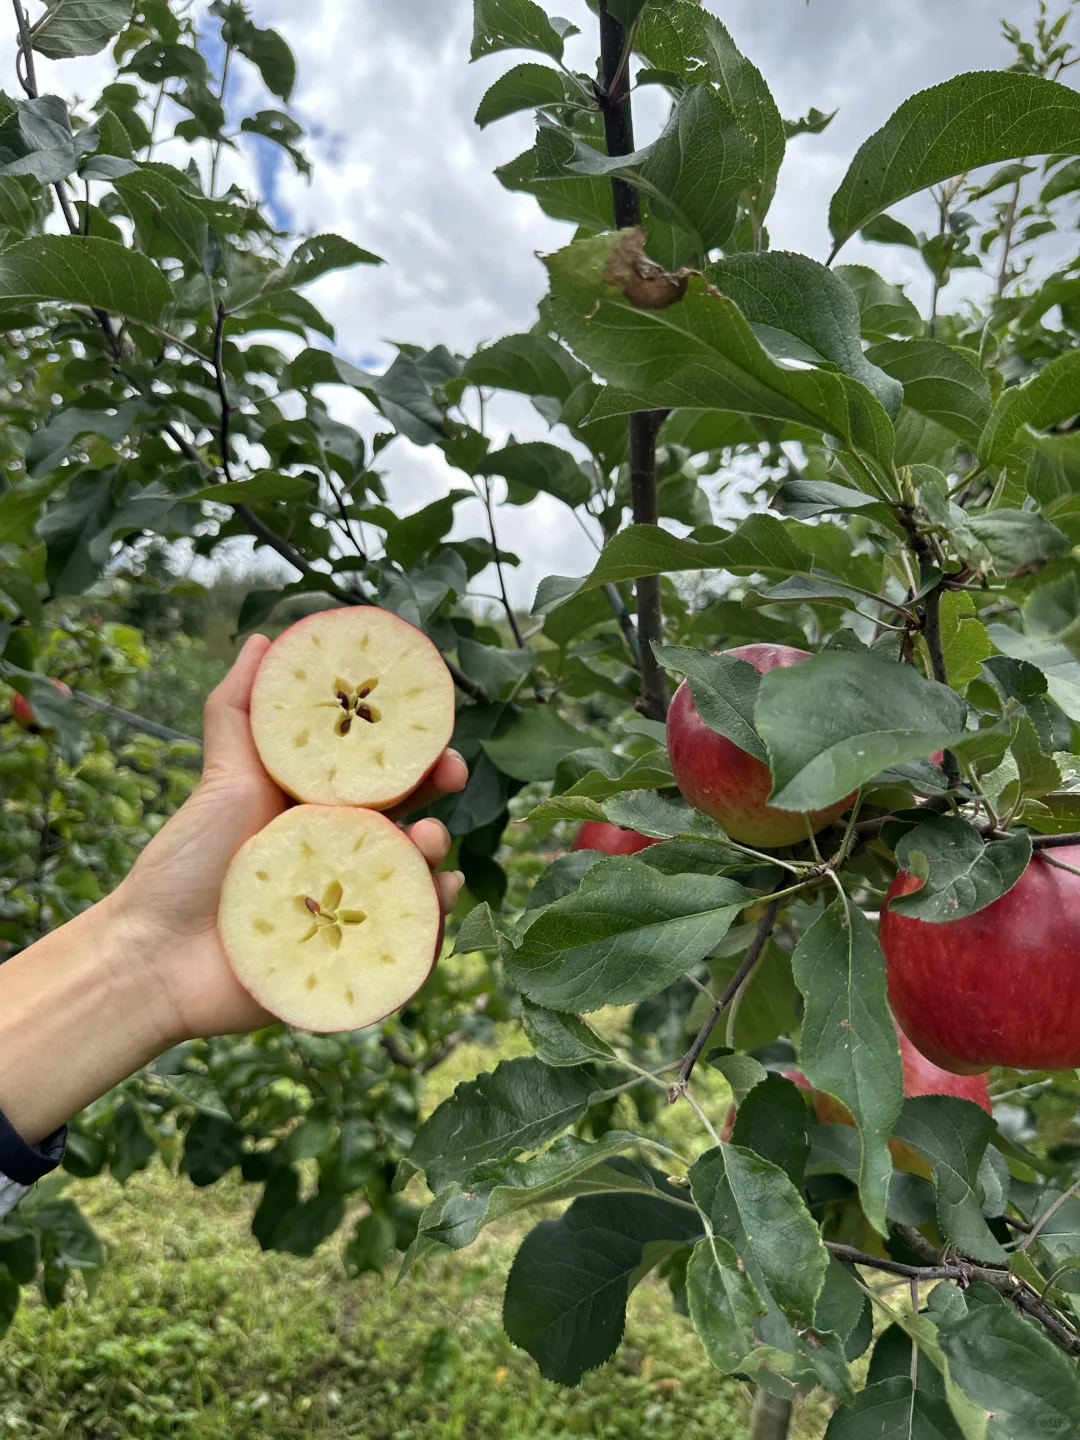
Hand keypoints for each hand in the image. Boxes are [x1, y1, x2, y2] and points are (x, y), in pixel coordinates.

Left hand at [116, 635, 466, 1042]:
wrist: (154, 955)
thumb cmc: (183, 866)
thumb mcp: (218, 776)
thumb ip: (239, 709)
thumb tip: (266, 641)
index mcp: (317, 807)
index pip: (379, 767)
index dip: (412, 743)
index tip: (433, 724)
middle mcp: (341, 850)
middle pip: (410, 810)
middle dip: (439, 785)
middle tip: (451, 773)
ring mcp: (353, 904)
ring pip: (416, 869)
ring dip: (437, 850)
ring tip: (428, 843)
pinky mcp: (356, 955)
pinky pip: (413, 936)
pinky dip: (437, 916)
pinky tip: (440, 894)